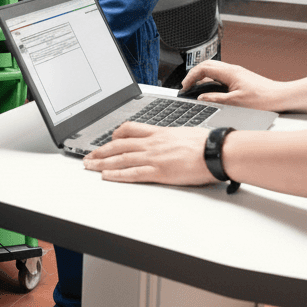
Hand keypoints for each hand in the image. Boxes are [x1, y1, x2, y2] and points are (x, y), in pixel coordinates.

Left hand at [82, 123, 216, 185]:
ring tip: (89, 166)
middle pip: (119, 144)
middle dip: (101, 150)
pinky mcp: (159, 171)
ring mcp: (154, 157)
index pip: (131, 129)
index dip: (115, 134)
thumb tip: (172, 141)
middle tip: (89, 155)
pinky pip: (132, 173)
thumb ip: (172, 138)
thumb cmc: (207, 143)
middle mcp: (153, 143)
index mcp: (160, 132)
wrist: (217, 151)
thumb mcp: (185, 133)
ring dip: (102, 162)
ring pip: (121, 158)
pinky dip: (117, 174)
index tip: (108, 138)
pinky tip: (106, 176)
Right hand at [181, 60, 287, 112]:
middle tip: (187, 86)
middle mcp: (233, 70)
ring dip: (202, 76)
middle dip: (194, 74)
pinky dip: (211, 79)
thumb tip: (201, 98)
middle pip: (207, 65)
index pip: (203, 68)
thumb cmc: (264, 98)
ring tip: (196, 87)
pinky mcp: (241, 78)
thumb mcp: (236, 102)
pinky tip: (211, 89)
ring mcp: (237, 73)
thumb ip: (216, 99)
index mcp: (230, 72)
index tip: (185, 87)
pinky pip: (221, 74)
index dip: (191, 76)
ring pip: (214, 69)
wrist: (281, 97)